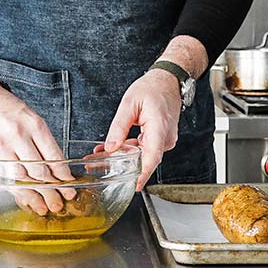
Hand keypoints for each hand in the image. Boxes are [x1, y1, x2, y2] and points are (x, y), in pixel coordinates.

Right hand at [0, 33, 74, 214]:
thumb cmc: (7, 108)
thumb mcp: (31, 117)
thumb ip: (43, 141)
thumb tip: (56, 167)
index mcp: (34, 125)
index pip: (53, 155)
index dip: (63, 174)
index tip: (70, 185)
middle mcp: (19, 136)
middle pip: (39, 170)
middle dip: (52, 190)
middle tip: (60, 203)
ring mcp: (2, 147)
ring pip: (22, 178)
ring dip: (35, 195)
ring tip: (44, 208)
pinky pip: (5, 178)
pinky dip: (16, 191)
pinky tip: (25, 200)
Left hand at [104, 70, 181, 190]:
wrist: (168, 81)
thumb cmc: (153, 88)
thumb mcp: (130, 103)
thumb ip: (119, 127)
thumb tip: (110, 147)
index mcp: (159, 128)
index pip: (152, 158)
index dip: (142, 175)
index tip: (133, 186)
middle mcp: (165, 138)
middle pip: (144, 159)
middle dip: (122, 165)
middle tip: (98, 164)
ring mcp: (164, 139)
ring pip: (143, 155)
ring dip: (124, 156)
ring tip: (101, 154)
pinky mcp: (160, 138)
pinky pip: (145, 148)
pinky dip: (130, 149)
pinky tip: (115, 147)